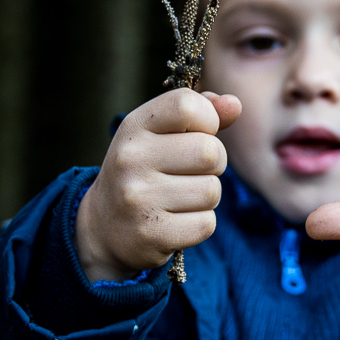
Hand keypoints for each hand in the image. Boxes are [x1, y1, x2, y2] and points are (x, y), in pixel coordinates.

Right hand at [76, 89, 242, 282]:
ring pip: (211, 191)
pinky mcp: (150, 234)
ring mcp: (138, 199)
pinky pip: (205, 224)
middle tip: (192, 172)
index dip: (207, 119)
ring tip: (181, 198)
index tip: (197, 133)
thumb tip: (235, 104)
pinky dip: (200, 224)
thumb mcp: (160, 134)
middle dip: (214, 164)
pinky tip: (177, 221)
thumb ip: (198, 115)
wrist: (104, 227)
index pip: (188, 105)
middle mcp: (131, 159)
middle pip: (210, 152)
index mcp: (134, 127)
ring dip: (206, 197)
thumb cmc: (144, 171)